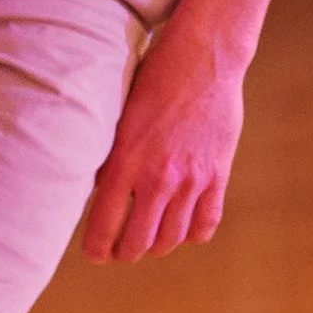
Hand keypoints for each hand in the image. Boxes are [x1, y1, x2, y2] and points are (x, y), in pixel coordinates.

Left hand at [79, 20, 245, 261]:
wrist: (204, 58)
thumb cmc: (153, 79)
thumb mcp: (118, 117)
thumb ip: (110, 158)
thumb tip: (97, 192)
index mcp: (125, 163)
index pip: (104, 226)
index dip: (97, 248)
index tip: (94, 254)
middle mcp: (159, 179)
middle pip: (138, 243)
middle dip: (124, 253)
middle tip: (119, 251)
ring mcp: (192, 180)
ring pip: (171, 239)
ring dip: (157, 246)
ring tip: (148, 240)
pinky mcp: (217, 176)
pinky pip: (206, 224)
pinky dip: (192, 234)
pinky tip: (183, 228)